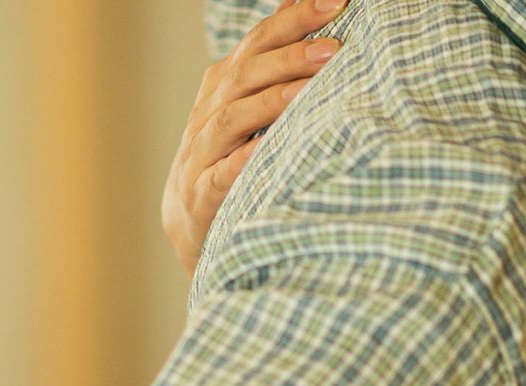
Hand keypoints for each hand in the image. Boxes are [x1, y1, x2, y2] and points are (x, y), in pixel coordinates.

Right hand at [161, 0, 345, 274]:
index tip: (334, 0)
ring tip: (310, 91)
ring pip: (234, 119)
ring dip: (272, 103)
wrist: (191, 223)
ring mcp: (204, 153)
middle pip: (247, 75)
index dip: (293, 20)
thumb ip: (275, 71)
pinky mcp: (204, 195)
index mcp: (225, 87)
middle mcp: (211, 112)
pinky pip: (223, 175)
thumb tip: (309, 18)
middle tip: (334, 46)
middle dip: (290, 56)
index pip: (259, 43)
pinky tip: (266, 153)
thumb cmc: (232, 157)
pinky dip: (244, 163)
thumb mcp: (251, 109)